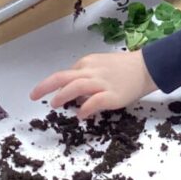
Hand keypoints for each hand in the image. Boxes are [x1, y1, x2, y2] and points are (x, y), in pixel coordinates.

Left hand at [30, 51, 158, 117]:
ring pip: (75, 86)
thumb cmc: (125, 68)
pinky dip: (84, 108)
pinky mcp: (112, 95)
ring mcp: (101, 83)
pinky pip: (94, 102)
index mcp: (87, 64)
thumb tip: (75, 96)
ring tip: (54, 105)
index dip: (56, 86)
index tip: (50, 94)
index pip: (66, 74)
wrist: (147, 67)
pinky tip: (80, 115)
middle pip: (62, 77)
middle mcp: (91, 71)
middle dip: (45, 86)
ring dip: (61, 96)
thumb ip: (87, 78)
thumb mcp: (102, 67)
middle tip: (33, 96)